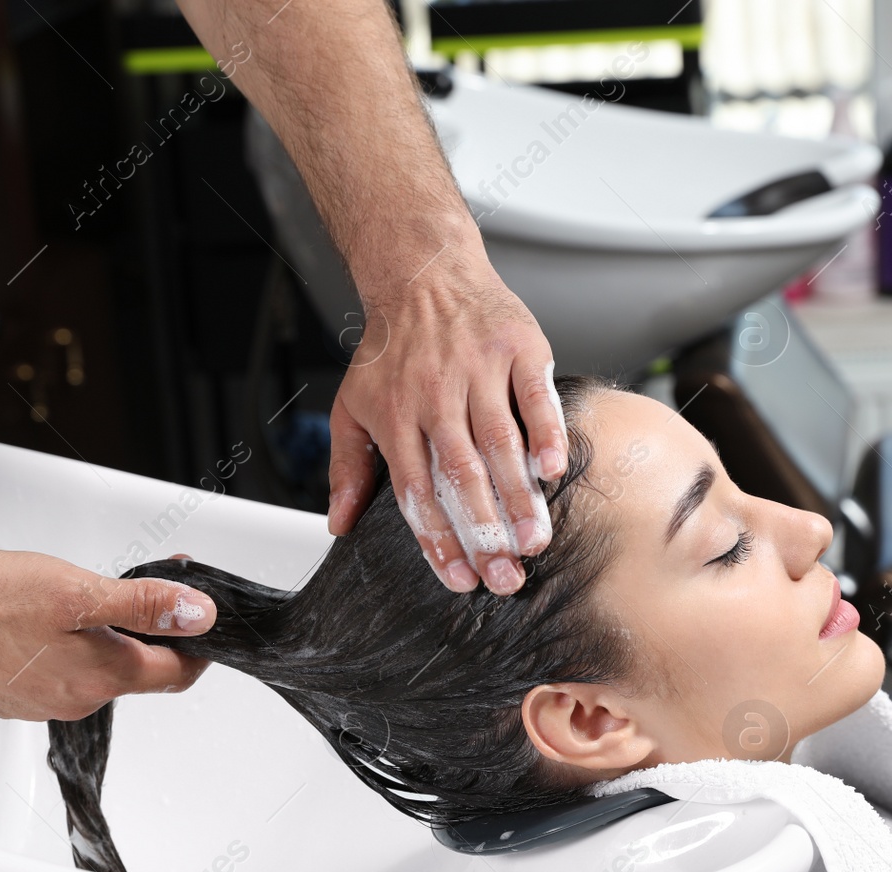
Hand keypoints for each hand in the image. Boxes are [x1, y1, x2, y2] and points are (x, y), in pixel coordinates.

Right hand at [0, 549, 218, 720]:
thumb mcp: (80, 591)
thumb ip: (145, 606)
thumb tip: (198, 615)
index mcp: (102, 678)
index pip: (178, 673)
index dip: (198, 644)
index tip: (202, 619)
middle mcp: (76, 701)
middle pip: (139, 672)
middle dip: (154, 634)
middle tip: (154, 592)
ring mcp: (41, 703)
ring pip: (98, 672)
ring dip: (110, 639)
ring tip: (96, 599)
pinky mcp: (12, 695)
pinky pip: (60, 673)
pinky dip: (71, 647)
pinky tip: (53, 619)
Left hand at [326, 255, 566, 595]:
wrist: (423, 273)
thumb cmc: (391, 347)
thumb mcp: (352, 404)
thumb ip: (347, 467)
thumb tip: (337, 524)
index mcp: (396, 416)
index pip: (416, 491)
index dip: (438, 540)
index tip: (459, 579)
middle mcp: (435, 396)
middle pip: (461, 476)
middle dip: (484, 533)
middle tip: (505, 578)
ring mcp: (478, 371)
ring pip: (499, 444)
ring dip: (519, 498)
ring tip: (533, 542)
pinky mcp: (518, 349)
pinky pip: (534, 397)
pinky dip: (546, 433)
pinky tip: (554, 471)